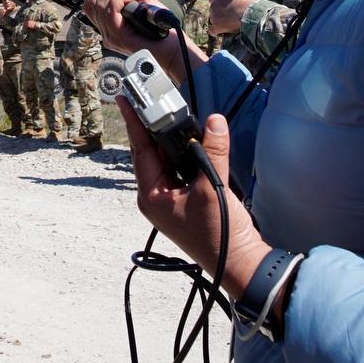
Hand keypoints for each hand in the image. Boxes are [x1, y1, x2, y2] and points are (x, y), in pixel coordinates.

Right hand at [82, 0, 207, 83]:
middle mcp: (107, 33)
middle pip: (93, 0)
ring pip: (101, 1)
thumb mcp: (147, 5)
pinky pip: (111, 8)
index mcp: (110, 27)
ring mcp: (111, 35)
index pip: (91, 4)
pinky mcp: (119, 36)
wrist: (175, 51)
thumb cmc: (164, 31)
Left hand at [119, 99, 268, 299]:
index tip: (126, 100)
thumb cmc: (219, 233)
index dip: (135, 122)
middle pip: (151, 154)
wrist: (238, 263)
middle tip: (153, 100)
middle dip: (154, 128)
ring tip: (172, 115)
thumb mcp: (214, 187)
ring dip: (171, 142)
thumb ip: (212, 151)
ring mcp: (169, 201)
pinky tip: (192, 142)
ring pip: (166, 162)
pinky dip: (184, 156)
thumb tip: (214, 122)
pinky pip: (178, 172)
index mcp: (152, 195)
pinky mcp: (184, 202)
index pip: (141, 150)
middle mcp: (155, 198)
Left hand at [210, 0, 259, 35]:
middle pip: (212, 9)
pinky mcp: (217, 27)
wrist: (249, 12)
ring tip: (227, 22)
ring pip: (212, 19)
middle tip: (228, 13)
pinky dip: (214, 31)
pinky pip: (212, 31)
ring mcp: (214, 17)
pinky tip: (218, 32)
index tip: (226, 4)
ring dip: (218, 20)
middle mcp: (213, 6)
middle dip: (218, 10)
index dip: (220, 2)